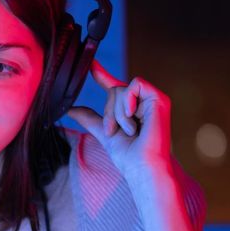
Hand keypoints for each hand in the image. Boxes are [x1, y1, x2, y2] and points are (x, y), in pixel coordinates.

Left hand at [67, 59, 172, 176]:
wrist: (142, 166)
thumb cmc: (127, 156)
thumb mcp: (104, 133)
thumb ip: (89, 119)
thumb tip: (70, 109)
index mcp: (130, 110)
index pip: (114, 88)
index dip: (102, 74)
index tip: (90, 64)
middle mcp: (142, 103)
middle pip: (114, 89)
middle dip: (109, 112)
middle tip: (115, 131)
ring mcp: (152, 100)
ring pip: (122, 89)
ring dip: (118, 113)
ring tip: (130, 130)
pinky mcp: (159, 98)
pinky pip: (135, 85)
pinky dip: (128, 102)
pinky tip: (133, 117)